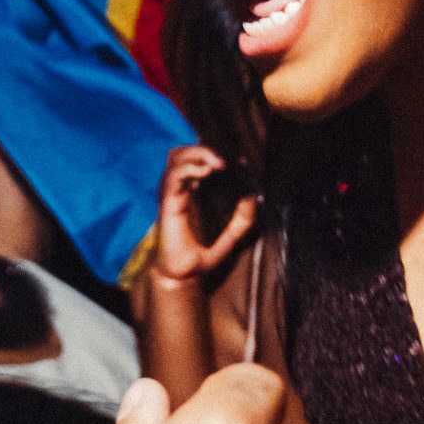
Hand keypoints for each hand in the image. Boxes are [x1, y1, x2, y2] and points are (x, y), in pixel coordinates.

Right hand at [153, 143, 257, 284]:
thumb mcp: (232, 234)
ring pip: (176, 160)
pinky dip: (188, 169)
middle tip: (224, 159)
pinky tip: (205, 171)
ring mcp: (171, 195)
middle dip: (202, 149)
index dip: (212, 154)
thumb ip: (244, 217)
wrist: (187, 274)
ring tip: (216, 163)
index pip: (196, 160)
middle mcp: (180, 190)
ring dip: (196, 154)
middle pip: (183, 154)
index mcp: (192, 192)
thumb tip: (256, 197)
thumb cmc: (204, 253)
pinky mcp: (167, 204)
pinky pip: (173, 178)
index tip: (236, 160)